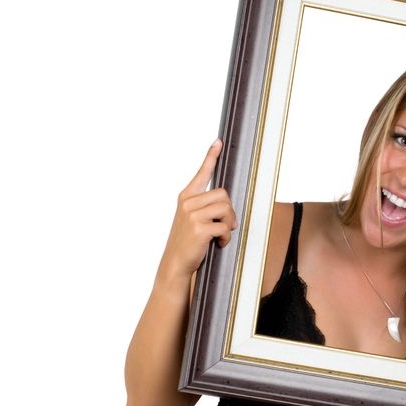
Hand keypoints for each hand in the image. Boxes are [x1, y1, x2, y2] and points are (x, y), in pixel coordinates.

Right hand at [158, 139, 237, 282]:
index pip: (202, 173)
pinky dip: (226, 238)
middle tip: (225, 226)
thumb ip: (206, 208)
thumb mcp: (192, 219)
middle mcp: (188, 203)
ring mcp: (192, 215)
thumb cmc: (188, 242)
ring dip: (229, 224)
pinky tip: (217, 244)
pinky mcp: (199, 228)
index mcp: (186, 197)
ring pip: (226, 209)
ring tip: (220, 235)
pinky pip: (225, 227)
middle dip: (229, 211)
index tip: (218, 142)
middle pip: (224, 195)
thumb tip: (228, 205)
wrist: (175, 263)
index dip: (210, 156)